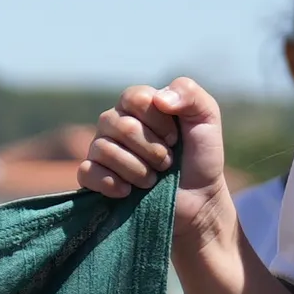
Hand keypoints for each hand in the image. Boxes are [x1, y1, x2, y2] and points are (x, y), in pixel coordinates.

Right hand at [80, 80, 229, 215]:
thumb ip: (190, 94)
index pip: (134, 98)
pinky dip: (110, 183)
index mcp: (139, 105)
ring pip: (104, 150)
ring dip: (137, 170)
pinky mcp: (94, 177)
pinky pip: (87, 172)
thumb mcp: (207, 118)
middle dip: (152, 150)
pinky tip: (127, 191)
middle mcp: (115, 123)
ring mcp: (101, 150)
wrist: (198, 199)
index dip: (158, 121)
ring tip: (153, 179)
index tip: (176, 139)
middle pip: (121, 125)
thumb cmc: (200, 157)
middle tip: (167, 163)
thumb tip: (159, 99)